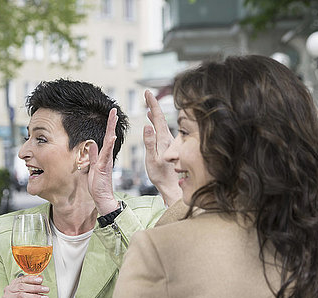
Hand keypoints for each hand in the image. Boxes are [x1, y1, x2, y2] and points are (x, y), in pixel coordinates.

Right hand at [0, 274, 48, 297]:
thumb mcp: (33, 296)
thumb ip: (35, 286)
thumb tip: (41, 277)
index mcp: (13, 285)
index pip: (22, 279)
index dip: (32, 279)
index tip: (41, 280)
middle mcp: (8, 290)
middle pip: (21, 287)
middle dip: (35, 288)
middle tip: (46, 289)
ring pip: (20, 296)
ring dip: (34, 296)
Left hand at [87, 108, 119, 215]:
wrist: (102, 198)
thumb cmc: (98, 185)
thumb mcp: (92, 167)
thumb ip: (92, 156)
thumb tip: (91, 144)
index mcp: (104, 156)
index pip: (107, 138)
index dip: (108, 127)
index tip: (111, 115)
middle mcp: (107, 157)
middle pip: (110, 137)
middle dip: (111, 123)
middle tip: (114, 111)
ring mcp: (106, 162)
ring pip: (109, 143)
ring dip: (111, 130)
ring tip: (113, 118)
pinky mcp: (103, 167)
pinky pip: (106, 155)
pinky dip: (109, 146)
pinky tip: (112, 137)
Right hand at [143, 90, 181, 205]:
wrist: (171, 185)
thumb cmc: (161, 174)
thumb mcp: (152, 158)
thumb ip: (150, 142)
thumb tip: (147, 125)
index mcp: (163, 138)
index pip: (157, 117)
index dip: (152, 104)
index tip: (147, 93)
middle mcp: (168, 137)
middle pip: (160, 117)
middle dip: (152, 104)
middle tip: (146, 94)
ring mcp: (169, 141)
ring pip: (161, 123)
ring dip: (154, 113)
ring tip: (148, 106)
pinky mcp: (168, 146)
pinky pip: (161, 129)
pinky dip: (156, 122)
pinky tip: (152, 122)